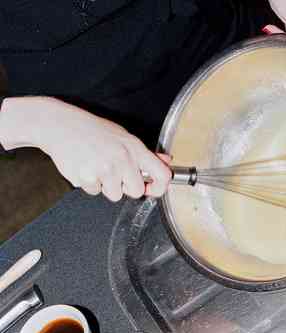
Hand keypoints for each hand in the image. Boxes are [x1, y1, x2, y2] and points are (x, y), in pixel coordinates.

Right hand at [0, 97, 170, 201]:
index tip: (152, 189)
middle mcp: (121, 158)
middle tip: (115, 173)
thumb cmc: (91, 130)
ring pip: (114, 195)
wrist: (59, 125)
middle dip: (126, 187)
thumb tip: (166, 161)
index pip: (161, 174)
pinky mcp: (86, 178)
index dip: (159, 188)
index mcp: (133, 147)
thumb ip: (145, 153)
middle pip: (136, 192)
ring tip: (97, 167)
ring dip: (106, 186)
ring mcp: (103, 169)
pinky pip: (94, 192)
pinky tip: (85, 167)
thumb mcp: (122, 136)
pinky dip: (89, 184)